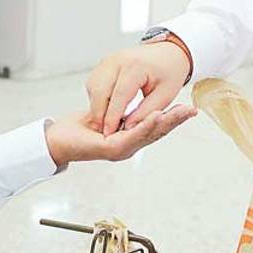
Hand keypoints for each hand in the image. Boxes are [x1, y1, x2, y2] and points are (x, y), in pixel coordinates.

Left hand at [44, 105, 196, 167]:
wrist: (58, 139)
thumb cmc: (79, 128)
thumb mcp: (106, 114)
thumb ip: (121, 112)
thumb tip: (133, 103)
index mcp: (129, 139)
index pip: (155, 128)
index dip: (172, 118)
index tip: (187, 107)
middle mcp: (129, 146)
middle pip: (158, 132)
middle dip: (176, 120)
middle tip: (193, 110)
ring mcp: (122, 150)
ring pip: (148, 134)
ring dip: (166, 122)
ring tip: (181, 112)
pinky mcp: (112, 149)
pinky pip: (132, 135)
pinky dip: (146, 125)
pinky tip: (157, 115)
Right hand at [86, 42, 191, 135]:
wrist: (166, 53)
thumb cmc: (169, 73)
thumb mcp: (164, 96)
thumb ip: (146, 112)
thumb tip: (129, 127)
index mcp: (136, 66)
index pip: (120, 94)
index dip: (113, 116)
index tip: (109, 133)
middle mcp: (118, 60)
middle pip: (100, 90)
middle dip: (100, 113)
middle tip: (106, 131)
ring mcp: (108, 60)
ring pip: (94, 88)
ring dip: (98, 106)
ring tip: (111, 119)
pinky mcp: (103, 64)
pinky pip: (94, 84)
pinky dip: (98, 98)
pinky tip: (110, 106)